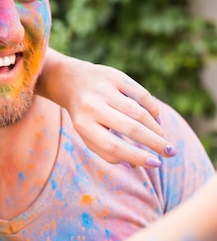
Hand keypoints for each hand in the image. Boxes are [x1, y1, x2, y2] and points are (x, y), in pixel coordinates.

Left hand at [38, 49, 176, 167]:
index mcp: (82, 124)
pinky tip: (157, 120)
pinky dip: (153, 109)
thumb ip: (105, 151)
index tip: (155, 164)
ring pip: (138, 112)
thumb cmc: (83, 114)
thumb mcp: (86, 133)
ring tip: (164, 139)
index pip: (113, 146)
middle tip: (171, 153)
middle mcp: (92, 105)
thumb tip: (134, 164)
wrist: (69, 80)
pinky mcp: (114, 75)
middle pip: (130, 128)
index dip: (137, 156)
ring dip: (156, 128)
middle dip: (155, 143)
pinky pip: (141, 94)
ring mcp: (104, 89)